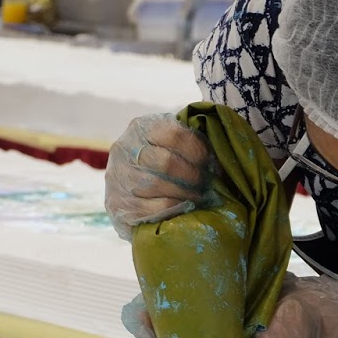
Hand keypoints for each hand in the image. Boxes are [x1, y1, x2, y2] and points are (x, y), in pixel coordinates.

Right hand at [104, 113, 213, 239]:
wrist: (130, 193)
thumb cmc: (161, 166)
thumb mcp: (171, 145)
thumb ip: (190, 143)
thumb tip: (220, 160)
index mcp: (141, 127)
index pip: (174, 134)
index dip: (198, 151)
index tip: (210, 164)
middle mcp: (124, 148)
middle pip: (166, 162)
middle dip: (193, 176)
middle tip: (207, 185)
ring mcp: (117, 176)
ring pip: (157, 186)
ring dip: (186, 194)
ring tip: (199, 197)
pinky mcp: (117, 204)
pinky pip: (151, 208)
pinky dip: (174, 209)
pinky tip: (184, 208)